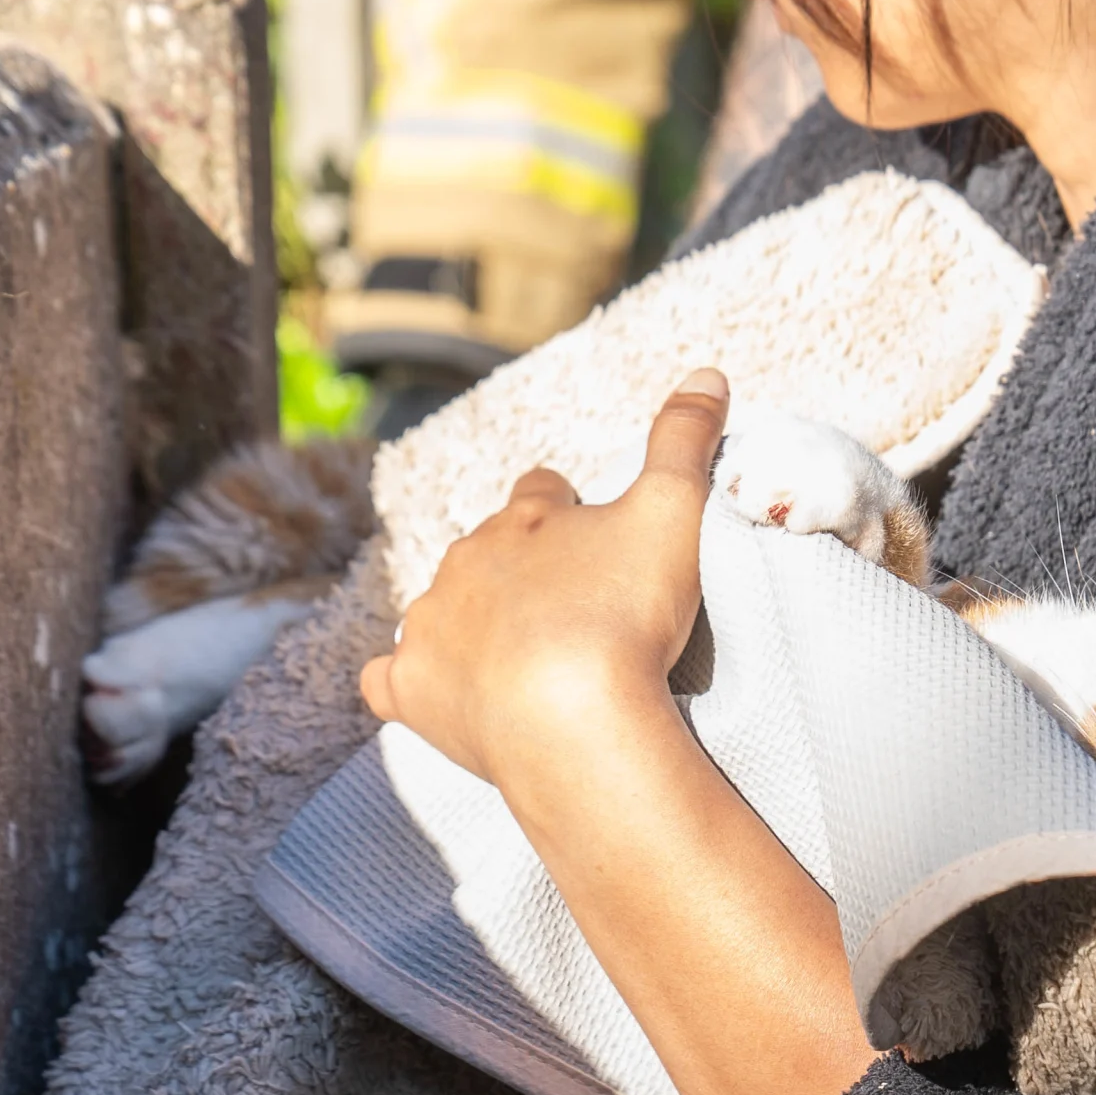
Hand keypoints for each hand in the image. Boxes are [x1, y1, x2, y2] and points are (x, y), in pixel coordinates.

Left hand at [359, 368, 730, 795]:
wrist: (575, 721)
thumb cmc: (626, 616)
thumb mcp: (673, 513)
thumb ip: (685, 440)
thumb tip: (707, 373)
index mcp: (525, 519)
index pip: (539, 491)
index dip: (564, 508)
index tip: (587, 533)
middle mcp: (465, 560)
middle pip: (487, 551)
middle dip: (517, 571)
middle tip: (565, 610)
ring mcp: (431, 625)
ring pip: (438, 609)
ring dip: (468, 624)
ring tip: (514, 660)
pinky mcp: (410, 688)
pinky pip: (389, 679)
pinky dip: (409, 683)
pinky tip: (433, 693)